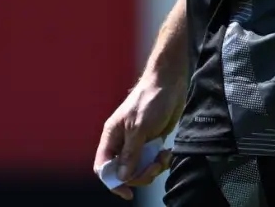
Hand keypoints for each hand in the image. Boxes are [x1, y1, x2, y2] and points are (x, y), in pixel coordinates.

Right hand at [94, 80, 180, 199]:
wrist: (170, 82)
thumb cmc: (151, 99)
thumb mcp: (139, 128)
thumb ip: (131, 153)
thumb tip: (122, 177)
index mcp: (112, 137)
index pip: (103, 167)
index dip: (112, 182)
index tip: (128, 192)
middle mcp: (122, 142)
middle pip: (124, 172)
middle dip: (140, 175)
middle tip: (155, 167)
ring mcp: (138, 142)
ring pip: (140, 168)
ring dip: (152, 168)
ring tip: (163, 157)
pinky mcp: (152, 140)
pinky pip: (152, 160)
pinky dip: (161, 161)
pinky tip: (167, 152)